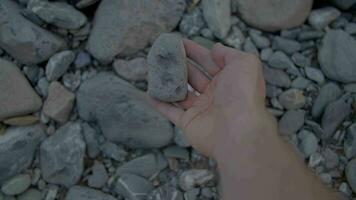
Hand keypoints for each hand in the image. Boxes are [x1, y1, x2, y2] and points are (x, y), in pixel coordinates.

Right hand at [148, 40, 274, 156]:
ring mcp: (202, 110)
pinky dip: (160, 104)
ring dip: (169, 82)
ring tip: (155, 70)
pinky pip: (171, 112)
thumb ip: (228, 53)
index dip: (195, 50)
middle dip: (180, 64)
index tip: (179, 42)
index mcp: (229, 80)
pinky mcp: (189, 123)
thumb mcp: (244, 63)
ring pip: (181, 93)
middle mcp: (215, 94)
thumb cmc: (243, 94)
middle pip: (193, 75)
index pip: (209, 61)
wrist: (238, 129)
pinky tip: (149, 94)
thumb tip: (215, 48)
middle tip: (164, 54)